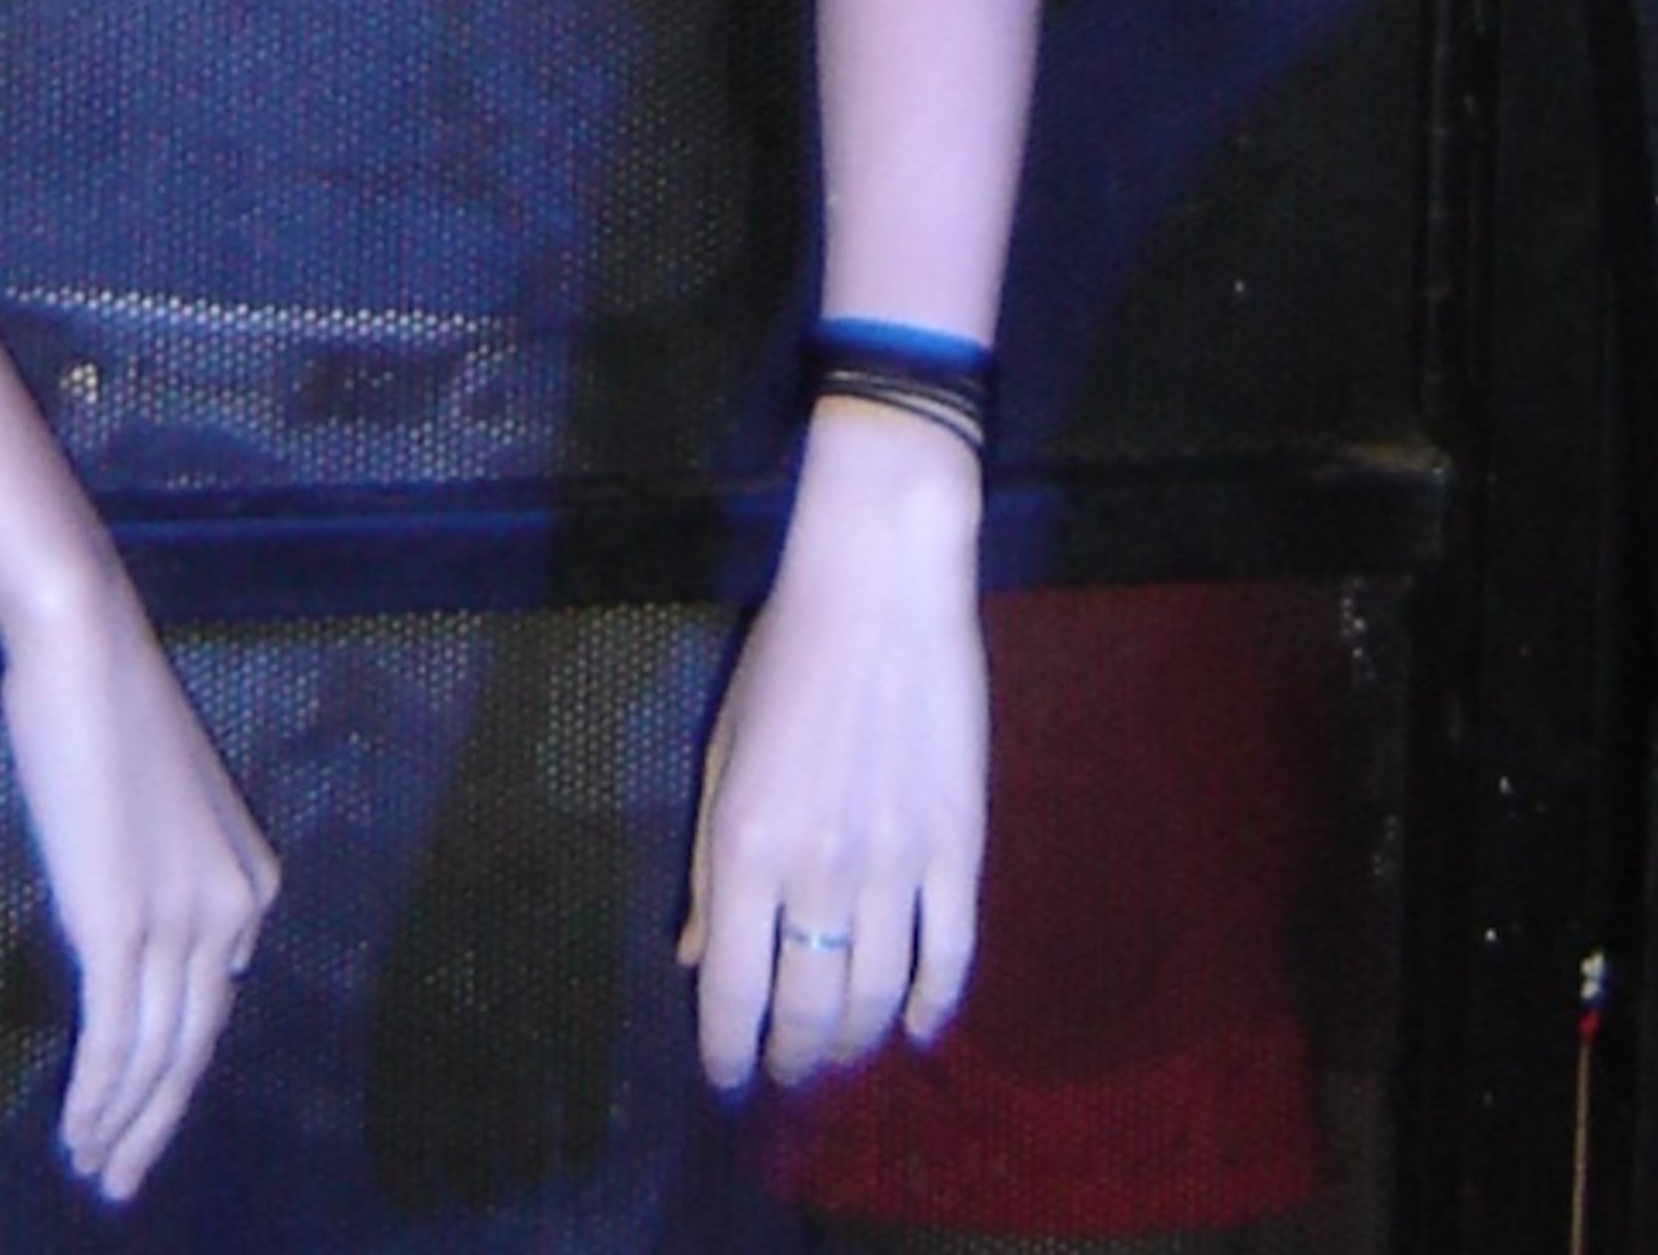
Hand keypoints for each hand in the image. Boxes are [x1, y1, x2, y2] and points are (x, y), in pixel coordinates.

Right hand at [0, 562, 279, 1203]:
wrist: (86, 649)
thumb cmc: (110, 710)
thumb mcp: (165, 808)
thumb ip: (176, 878)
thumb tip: (163, 956)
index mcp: (253, 882)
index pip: (214, 1007)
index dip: (176, 1070)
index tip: (141, 1111)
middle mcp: (233, 911)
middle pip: (193, 1049)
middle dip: (156, 1124)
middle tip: (120, 1181)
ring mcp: (180, 921)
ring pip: (154, 1057)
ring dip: (120, 1124)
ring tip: (91, 1169)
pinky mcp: (121, 925)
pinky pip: (113, 1038)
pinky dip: (96, 1096)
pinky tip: (76, 1132)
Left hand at [682, 418, 984, 1090]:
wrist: (883, 579)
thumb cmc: (786, 655)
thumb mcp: (724, 751)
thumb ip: (712, 865)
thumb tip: (697, 961)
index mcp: (748, 843)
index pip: (734, 991)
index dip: (727, 1051)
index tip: (726, 1078)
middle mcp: (820, 869)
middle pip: (808, 1010)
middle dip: (793, 1058)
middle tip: (787, 1070)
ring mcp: (897, 862)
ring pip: (877, 997)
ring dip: (854, 1040)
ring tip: (839, 1051)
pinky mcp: (960, 846)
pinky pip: (951, 956)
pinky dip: (933, 1006)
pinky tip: (916, 1026)